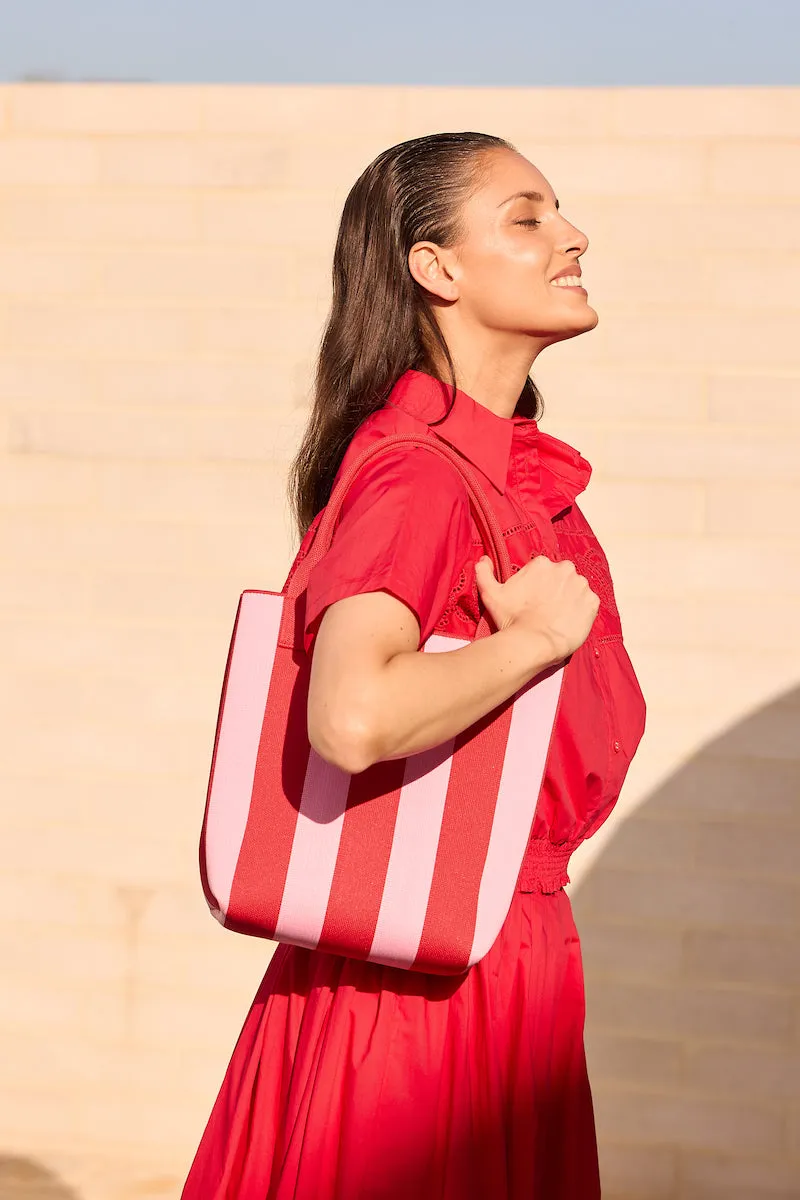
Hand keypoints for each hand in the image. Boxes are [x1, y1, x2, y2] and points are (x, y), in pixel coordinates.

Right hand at [474, 553, 598, 665]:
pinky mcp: (593, 603)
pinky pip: (589, 604)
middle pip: (562, 577)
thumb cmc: (512, 619)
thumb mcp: (491, 594)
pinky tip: (568, 622)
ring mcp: (581, 586)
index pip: (543, 571)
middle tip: (545, 609)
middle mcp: (565, 569)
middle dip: (556, 590)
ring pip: (576, 589)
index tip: (533, 599)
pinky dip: (582, 611)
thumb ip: (484, 572)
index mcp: (543, 564)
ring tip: (557, 617)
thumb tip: (483, 559)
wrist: (533, 643)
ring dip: (569, 600)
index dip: (538, 586)